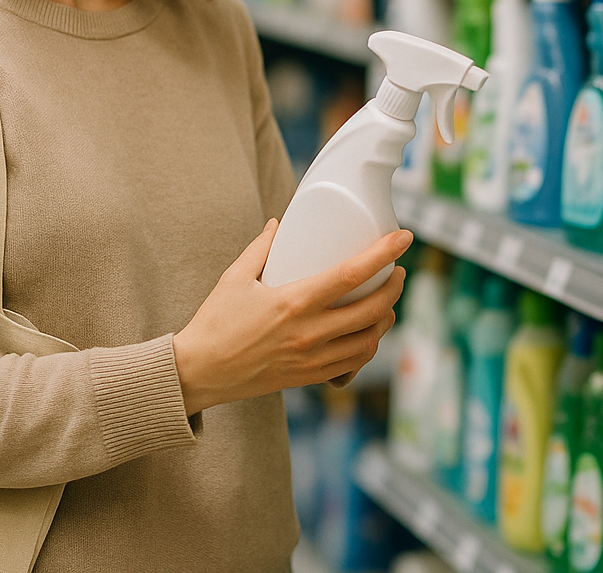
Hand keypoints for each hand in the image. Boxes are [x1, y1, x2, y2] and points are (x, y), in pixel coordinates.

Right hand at [172, 221, 411, 414]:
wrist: (198, 373)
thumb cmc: (215, 322)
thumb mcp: (234, 277)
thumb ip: (261, 248)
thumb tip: (279, 223)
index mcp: (293, 302)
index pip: (352, 274)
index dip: (383, 254)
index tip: (403, 238)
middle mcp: (308, 333)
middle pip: (372, 309)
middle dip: (395, 287)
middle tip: (398, 271)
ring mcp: (312, 359)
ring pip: (369, 340)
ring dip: (386, 317)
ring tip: (387, 301)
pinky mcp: (309, 378)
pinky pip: (353, 363)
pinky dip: (369, 345)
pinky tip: (367, 332)